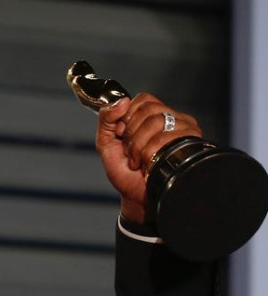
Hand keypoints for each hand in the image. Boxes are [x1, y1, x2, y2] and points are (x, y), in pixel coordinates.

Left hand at [96, 93, 201, 224]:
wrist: (136, 196)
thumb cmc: (124, 171)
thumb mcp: (106, 143)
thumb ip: (106, 119)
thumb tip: (121, 100)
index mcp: (152, 115)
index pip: (143, 99)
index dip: (128, 117)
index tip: (123, 136)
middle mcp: (171, 118)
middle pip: (149, 109)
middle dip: (132, 134)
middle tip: (131, 152)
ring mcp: (183, 128)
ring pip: (156, 121)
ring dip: (139, 146)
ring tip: (140, 160)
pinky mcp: (190, 141)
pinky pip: (165, 137)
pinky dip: (149, 153)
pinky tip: (149, 164)